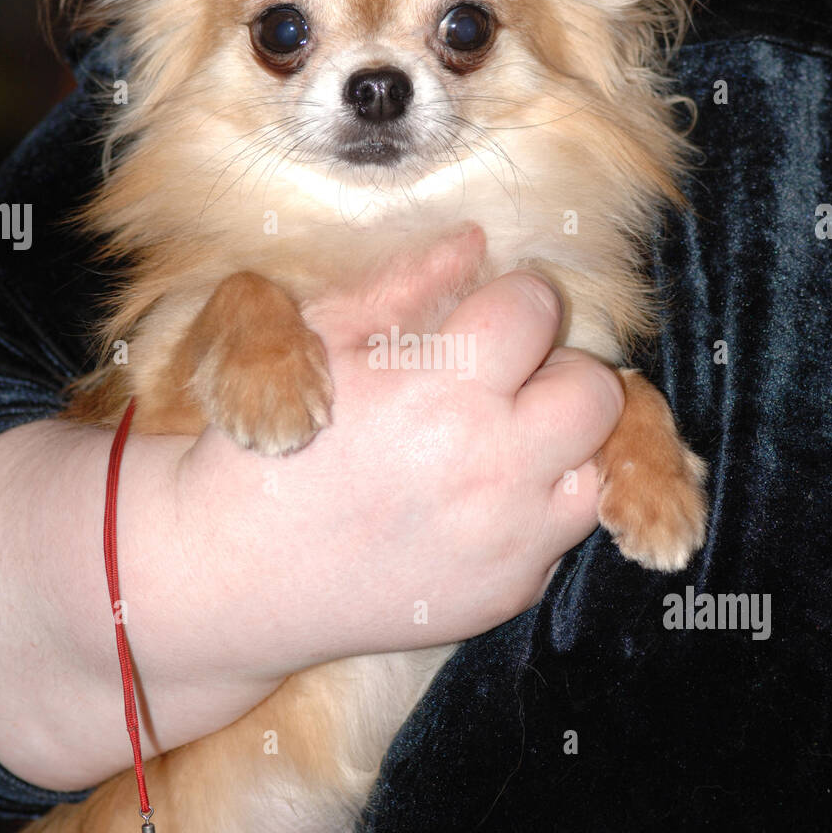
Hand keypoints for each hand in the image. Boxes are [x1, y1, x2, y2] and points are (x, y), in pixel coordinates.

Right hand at [174, 228, 624, 667]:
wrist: (233, 576)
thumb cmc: (264, 448)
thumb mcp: (316, 345)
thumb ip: (403, 286)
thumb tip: (474, 240)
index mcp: (441, 388)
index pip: (536, 308)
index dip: (510, 304)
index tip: (483, 322)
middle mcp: (491, 465)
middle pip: (594, 391)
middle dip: (555, 372)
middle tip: (503, 386)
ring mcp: (508, 539)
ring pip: (598, 467)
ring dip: (561, 446)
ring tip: (501, 446)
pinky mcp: (509, 592)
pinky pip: (563, 534)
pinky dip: (534, 512)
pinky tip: (472, 507)